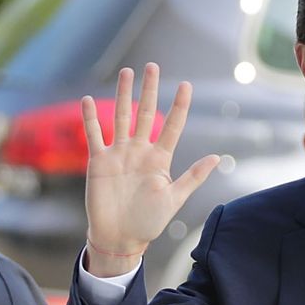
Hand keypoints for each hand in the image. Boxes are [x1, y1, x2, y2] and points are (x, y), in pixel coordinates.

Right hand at [82, 63, 219, 274]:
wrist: (120, 238)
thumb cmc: (149, 222)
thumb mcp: (174, 199)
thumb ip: (193, 177)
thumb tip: (217, 157)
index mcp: (159, 159)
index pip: (172, 126)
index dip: (179, 106)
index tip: (186, 85)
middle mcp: (140, 151)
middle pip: (146, 113)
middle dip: (150, 90)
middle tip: (153, 66)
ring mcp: (119, 154)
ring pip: (121, 117)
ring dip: (123, 94)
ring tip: (127, 72)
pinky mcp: (98, 161)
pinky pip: (94, 135)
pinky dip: (90, 118)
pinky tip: (87, 100)